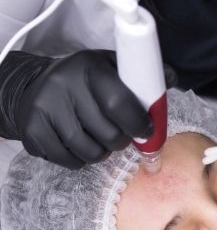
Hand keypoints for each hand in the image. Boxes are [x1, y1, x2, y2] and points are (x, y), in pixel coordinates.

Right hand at [1, 50, 175, 168]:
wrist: (33, 87)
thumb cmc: (83, 82)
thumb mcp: (110, 67)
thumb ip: (141, 76)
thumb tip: (172, 79)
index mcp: (89, 67)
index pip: (120, 104)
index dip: (139, 124)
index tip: (146, 131)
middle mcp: (64, 85)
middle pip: (108, 135)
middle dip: (121, 141)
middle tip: (119, 136)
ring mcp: (45, 109)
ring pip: (90, 152)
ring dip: (101, 153)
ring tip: (98, 140)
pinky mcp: (33, 131)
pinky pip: (70, 162)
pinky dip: (80, 160)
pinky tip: (78, 146)